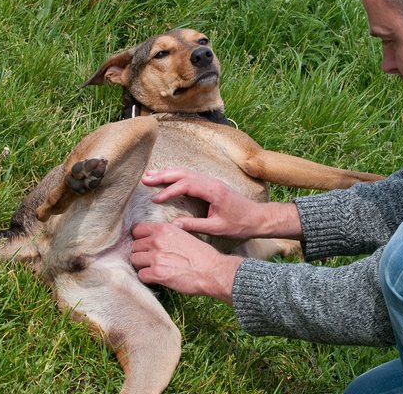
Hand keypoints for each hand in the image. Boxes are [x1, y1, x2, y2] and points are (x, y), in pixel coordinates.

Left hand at [130, 221, 242, 303]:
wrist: (213, 271)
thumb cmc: (203, 255)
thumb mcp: (185, 235)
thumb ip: (168, 235)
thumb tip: (157, 237)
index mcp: (164, 229)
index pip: (137, 229)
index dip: (139, 238)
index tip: (144, 244)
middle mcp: (157, 240)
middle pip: (134, 246)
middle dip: (142, 253)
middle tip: (152, 260)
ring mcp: (155, 257)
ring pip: (134, 260)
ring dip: (143, 266)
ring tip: (154, 269)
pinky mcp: (156, 274)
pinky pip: (140, 275)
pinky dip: (147, 278)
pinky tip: (157, 278)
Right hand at [142, 168, 301, 239]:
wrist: (257, 217)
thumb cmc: (240, 224)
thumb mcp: (217, 229)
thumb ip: (195, 226)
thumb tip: (174, 226)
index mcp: (213, 191)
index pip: (186, 185)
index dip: (169, 191)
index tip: (155, 199)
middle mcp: (212, 182)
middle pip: (184, 174)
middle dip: (163, 176)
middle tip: (145, 179)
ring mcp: (212, 181)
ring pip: (186, 172)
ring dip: (168, 173)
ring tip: (150, 176)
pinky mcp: (212, 184)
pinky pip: (191, 175)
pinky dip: (177, 175)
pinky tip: (167, 176)